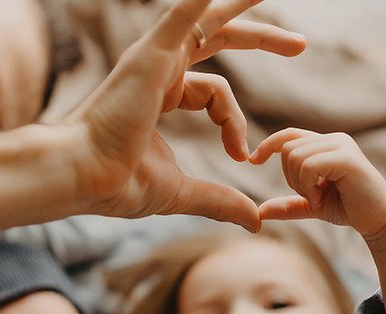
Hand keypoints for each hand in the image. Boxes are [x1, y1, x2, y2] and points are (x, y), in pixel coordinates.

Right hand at [58, 0, 305, 232]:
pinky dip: (200, 0)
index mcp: (162, 96)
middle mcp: (159, 70)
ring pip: (207, 20)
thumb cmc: (118, 184)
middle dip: (261, 38)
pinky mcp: (151, 55)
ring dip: (242, 5)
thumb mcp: (183, 192)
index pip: (214, 93)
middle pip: (217, 40)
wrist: (84, 178)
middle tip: (301, 46)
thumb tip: (254, 220)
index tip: (242, 155)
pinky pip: (182, 14)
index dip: (234, 122)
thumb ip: (220, 200)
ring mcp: (154, 59)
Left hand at [250, 128, 385, 239]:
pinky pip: (308, 165)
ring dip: (299, 184)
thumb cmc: (348, 209)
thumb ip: (288, 205)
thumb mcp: (311, 206)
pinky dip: (307, 186)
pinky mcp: (347, 158)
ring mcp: (341, 145)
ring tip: (317, 197)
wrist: (378, 221)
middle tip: (309, 196)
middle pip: (287, 148)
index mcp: (325, 144)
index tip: (253, 160)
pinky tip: (320, 197)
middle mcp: (333, 139)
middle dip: (289, 177)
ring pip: (295, 156)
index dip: (268, 145)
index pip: (289, 135)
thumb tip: (259, 212)